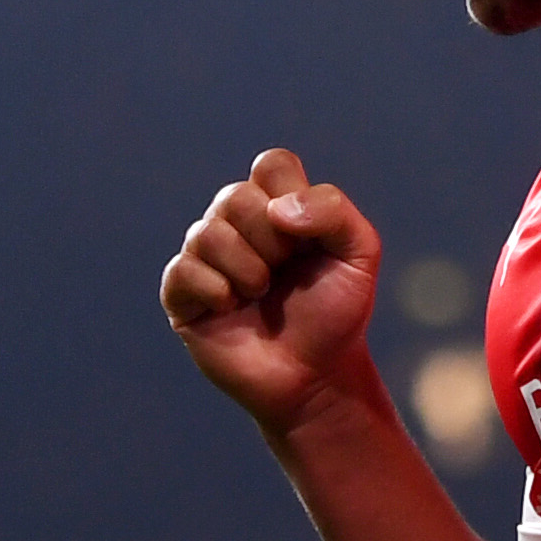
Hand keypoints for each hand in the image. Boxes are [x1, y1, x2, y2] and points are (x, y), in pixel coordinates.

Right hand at [160, 150, 382, 432]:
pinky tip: (231, 308)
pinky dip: (216, 291)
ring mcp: (206, 257)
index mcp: (278, 205)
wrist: (317, 376)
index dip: (290, 196)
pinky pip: (182, 270)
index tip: (306, 238)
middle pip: (235, 196)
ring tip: (261, 295)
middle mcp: (236, 224)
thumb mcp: (359, 255)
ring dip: (247, 270)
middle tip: (284, 274)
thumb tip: (276, 209)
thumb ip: (334, 212)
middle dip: (272, 242)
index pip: (271, 164)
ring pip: (207, 232)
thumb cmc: (336, 313)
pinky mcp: (181, 293)